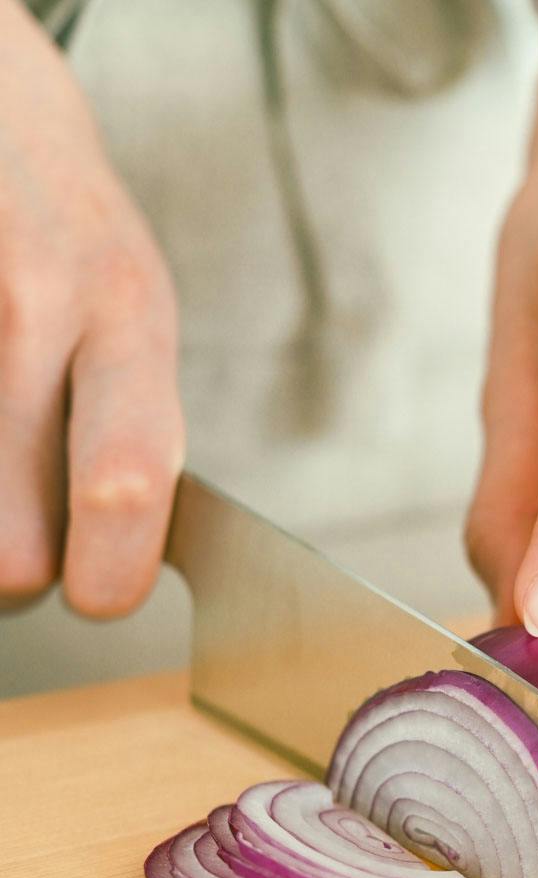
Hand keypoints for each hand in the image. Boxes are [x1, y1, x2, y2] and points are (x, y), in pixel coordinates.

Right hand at [0, 0, 182, 616]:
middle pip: (8, 551)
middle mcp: (32, 305)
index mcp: (125, 314)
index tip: (97, 592)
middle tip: (19, 539)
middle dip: (15, 571)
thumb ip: (137, 427)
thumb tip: (126, 565)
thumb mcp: (134, 311)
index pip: (123, 480)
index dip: (109, 572)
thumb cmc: (64, 237)